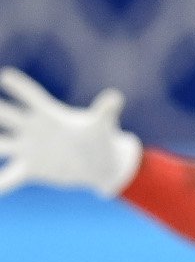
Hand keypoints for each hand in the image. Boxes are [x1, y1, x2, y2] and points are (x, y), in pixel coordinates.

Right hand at [0, 67, 141, 196]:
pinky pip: (10, 177)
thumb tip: (115, 97)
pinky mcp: (31, 168)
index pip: (32, 97)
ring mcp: (29, 148)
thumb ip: (105, 111)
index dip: (20, 88)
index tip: (7, 76)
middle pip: (7, 116)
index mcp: (50, 115)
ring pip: (1, 144)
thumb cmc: (99, 139)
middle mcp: (33, 129)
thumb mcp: (102, 125)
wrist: (98, 164)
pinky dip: (1, 185)